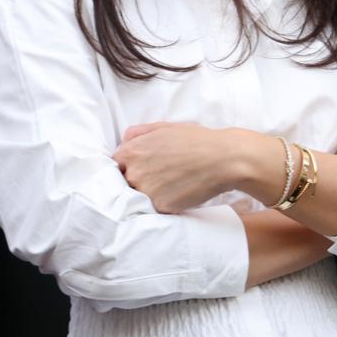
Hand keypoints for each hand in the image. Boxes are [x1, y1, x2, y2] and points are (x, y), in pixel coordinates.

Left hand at [113, 122, 240, 212]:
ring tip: (167, 185)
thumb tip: (123, 141)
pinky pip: (153, 208)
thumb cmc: (196, 140)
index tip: (137, 169)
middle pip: (123, 182)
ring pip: (137, 197)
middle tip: (156, 177)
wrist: (222, 159)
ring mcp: (146, 191)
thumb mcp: (164, 127)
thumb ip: (138, 132)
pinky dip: (161, 203)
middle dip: (135, 180)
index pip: (114, 165)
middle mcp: (134, 172)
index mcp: (132, 151)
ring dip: (146, 194)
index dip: (125, 167)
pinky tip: (176, 193)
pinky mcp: (160, 207)